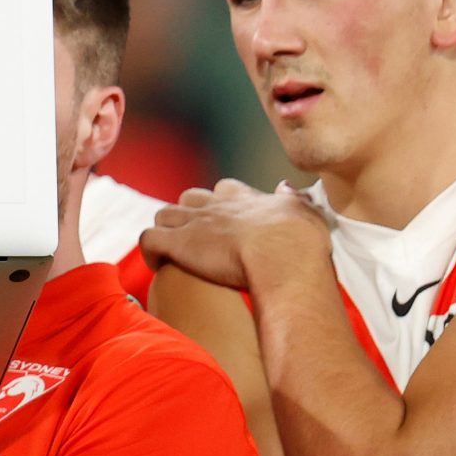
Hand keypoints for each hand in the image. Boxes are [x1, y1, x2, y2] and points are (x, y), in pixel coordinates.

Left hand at [141, 178, 328, 289]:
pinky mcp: (178, 243)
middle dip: (189, 215)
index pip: (225, 190)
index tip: (226, 224)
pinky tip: (158, 266)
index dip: (222, 205)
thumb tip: (287, 188)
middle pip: (190, 198)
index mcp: (246, 199)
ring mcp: (194, 222)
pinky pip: (149, 240)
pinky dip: (150, 252)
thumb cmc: (300, 243)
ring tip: (172, 254)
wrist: (282, 258)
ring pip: (165, 215)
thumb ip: (295, 200)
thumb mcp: (306, 213)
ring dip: (166, 231)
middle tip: (196, 240)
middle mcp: (216, 206)